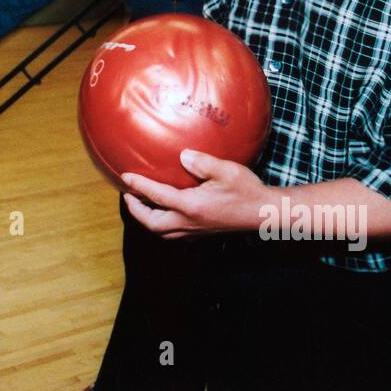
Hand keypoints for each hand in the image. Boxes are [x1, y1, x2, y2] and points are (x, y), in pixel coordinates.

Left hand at [120, 149, 267, 238]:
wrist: (264, 214)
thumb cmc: (247, 190)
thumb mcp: (226, 171)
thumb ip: (202, 163)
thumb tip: (182, 156)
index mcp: (191, 206)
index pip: (157, 196)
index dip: (139, 186)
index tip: (125, 178)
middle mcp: (189, 222)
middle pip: (152, 223)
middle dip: (136, 211)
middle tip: (128, 196)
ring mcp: (195, 231)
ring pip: (162, 232)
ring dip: (147, 220)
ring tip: (141, 205)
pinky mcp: (202, 234)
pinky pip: (174, 234)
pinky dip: (162, 225)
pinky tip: (165, 214)